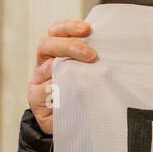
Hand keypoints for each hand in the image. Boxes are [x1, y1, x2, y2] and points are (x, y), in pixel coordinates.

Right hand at [28, 19, 96, 133]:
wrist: (73, 124)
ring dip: (65, 69)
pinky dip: (54, 92)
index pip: (56, 32)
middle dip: (69, 46)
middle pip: (47, 45)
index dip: (69, 27)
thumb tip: (116, 49)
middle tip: (91, 55)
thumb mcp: (89, 73)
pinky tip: (66, 93)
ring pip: (45, 69)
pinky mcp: (36, 102)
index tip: (87, 29)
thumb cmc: (84, 94)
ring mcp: (37, 83)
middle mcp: (43, 64)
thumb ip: (92, 61)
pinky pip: (42, 94)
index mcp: (54, 52)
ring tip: (84, 74)